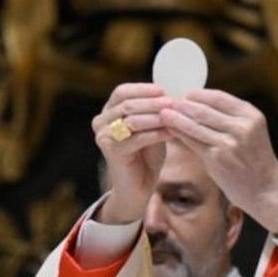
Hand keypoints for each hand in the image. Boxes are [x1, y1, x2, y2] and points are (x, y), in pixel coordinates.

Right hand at [91, 83, 174, 224]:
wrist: (138, 187)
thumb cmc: (146, 156)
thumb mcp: (152, 127)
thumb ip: (155, 111)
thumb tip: (172, 93)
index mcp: (108, 112)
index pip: (122, 92)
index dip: (143, 89)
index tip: (164, 90)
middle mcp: (101, 122)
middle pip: (127, 104)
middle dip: (153, 102)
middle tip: (174, 103)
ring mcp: (104, 137)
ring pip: (132, 119)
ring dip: (157, 117)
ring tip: (176, 116)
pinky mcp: (112, 152)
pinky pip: (137, 138)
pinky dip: (156, 134)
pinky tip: (172, 133)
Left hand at [163, 89, 277, 232]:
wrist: (266, 190)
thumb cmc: (255, 162)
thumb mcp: (250, 133)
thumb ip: (229, 120)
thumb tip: (199, 107)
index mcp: (251, 115)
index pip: (219, 97)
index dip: (198, 95)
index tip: (185, 95)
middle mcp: (242, 126)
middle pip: (204, 109)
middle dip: (182, 105)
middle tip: (166, 102)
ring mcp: (229, 143)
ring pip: (196, 124)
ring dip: (176, 118)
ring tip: (162, 114)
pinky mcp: (217, 158)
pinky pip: (193, 142)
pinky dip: (179, 135)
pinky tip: (169, 132)